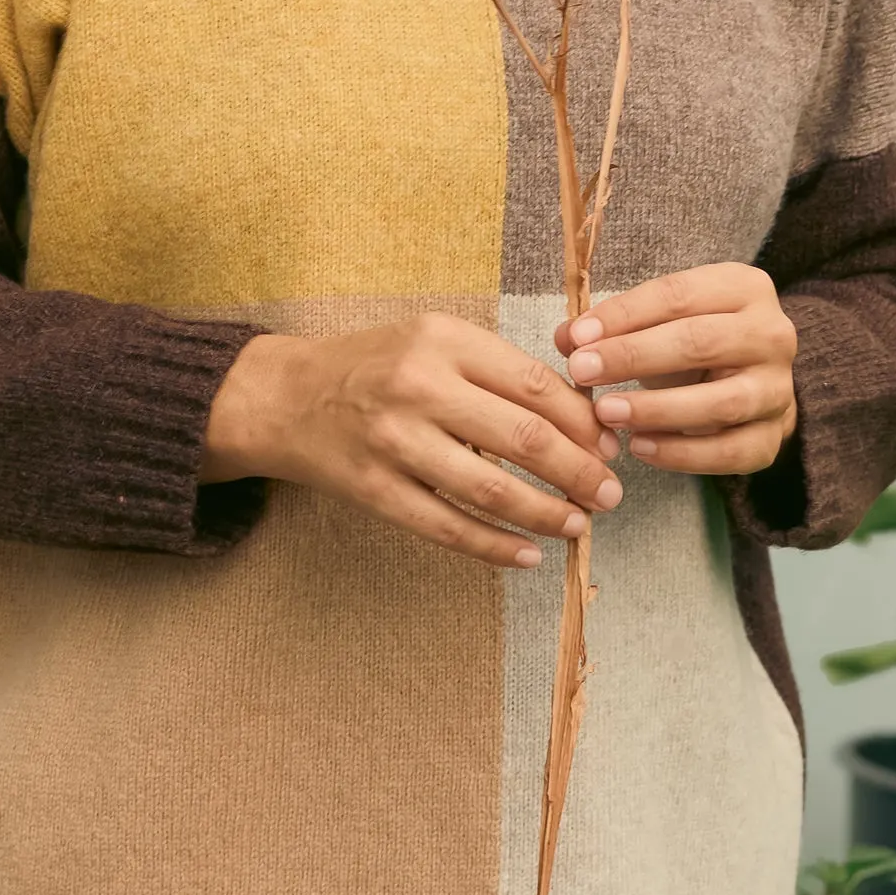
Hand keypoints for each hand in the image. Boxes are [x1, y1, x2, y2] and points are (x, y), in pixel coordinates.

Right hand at [199, 316, 619, 570]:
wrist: (285, 397)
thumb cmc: (376, 366)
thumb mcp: (435, 342)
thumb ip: (500, 374)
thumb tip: (582, 424)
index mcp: (443, 340)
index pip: (535, 385)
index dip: (583, 423)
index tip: (609, 447)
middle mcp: (419, 386)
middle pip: (523, 438)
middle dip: (579, 472)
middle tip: (610, 495)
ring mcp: (394, 441)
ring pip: (490, 490)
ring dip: (546, 514)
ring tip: (578, 524)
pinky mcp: (374, 489)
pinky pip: (447, 527)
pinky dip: (495, 546)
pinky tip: (527, 554)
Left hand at [555, 264, 800, 476]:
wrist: (754, 385)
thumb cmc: (696, 344)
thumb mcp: (659, 322)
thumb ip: (613, 327)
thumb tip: (567, 338)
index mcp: (744, 288)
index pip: (678, 295)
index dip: (623, 315)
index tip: (577, 338)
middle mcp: (772, 334)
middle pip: (700, 343)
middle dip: (633, 357)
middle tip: (581, 372)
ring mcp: (778, 389)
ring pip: (720, 402)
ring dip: (656, 409)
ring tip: (607, 413)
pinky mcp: (774, 437)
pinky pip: (729, 452)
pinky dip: (682, 454)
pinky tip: (640, 447)